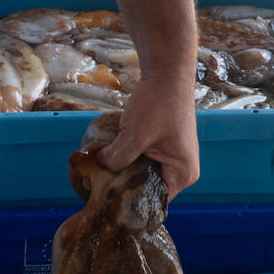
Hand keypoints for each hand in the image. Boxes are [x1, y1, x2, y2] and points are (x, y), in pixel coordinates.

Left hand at [93, 74, 199, 196]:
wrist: (165, 72)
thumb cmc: (159, 103)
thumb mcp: (136, 135)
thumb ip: (118, 158)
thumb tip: (97, 169)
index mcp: (182, 175)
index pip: (152, 201)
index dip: (126, 200)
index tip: (102, 197)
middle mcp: (178, 170)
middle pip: (144, 187)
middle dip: (118, 184)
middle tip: (92, 181)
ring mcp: (168, 157)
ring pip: (138, 172)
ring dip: (118, 169)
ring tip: (95, 168)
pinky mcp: (159, 145)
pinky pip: (137, 158)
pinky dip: (122, 156)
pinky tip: (105, 153)